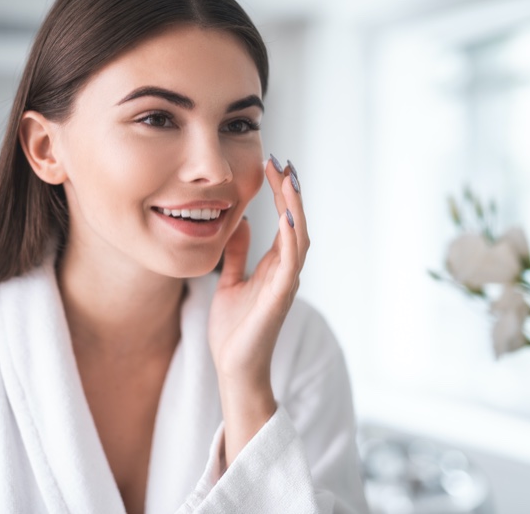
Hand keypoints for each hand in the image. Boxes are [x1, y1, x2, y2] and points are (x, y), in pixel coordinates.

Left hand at [207, 156, 308, 464]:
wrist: (234, 367)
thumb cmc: (234, 329)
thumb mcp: (231, 282)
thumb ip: (238, 255)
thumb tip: (238, 225)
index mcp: (274, 265)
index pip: (282, 220)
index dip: (279, 192)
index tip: (271, 165)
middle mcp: (285, 270)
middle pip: (295, 222)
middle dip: (290, 191)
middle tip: (282, 161)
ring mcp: (286, 283)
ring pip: (298, 237)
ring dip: (295, 206)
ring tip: (288, 178)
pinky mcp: (280, 297)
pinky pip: (291, 262)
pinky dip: (291, 238)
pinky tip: (286, 216)